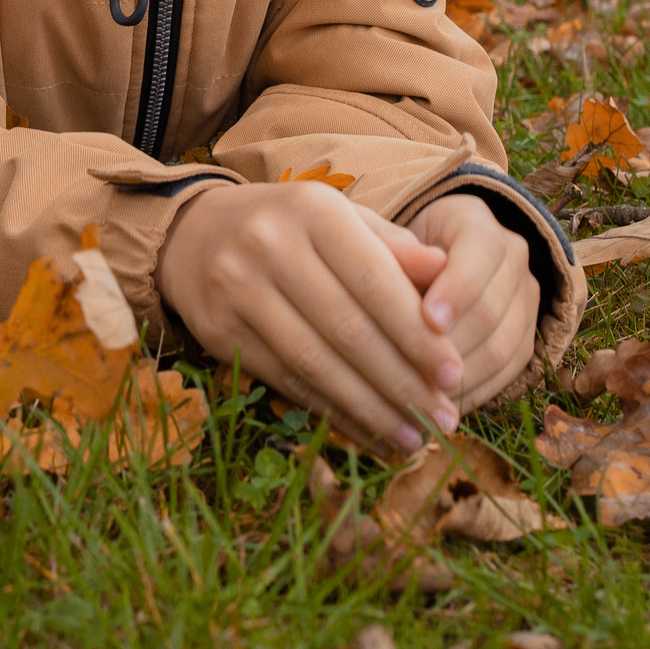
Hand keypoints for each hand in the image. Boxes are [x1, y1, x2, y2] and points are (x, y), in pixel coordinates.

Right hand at [154, 180, 463, 452]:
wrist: (194, 234)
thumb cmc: (290, 227)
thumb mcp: (341, 218)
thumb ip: (393, 246)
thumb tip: (446, 271)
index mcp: (313, 210)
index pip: (374, 281)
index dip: (417, 334)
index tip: (455, 374)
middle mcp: (270, 246)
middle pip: (347, 328)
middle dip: (401, 381)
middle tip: (443, 418)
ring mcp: (238, 290)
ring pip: (315, 362)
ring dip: (369, 408)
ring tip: (412, 437)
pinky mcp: (219, 332)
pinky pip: (286, 380)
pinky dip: (331, 411)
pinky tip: (367, 432)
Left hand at [405, 193, 541, 408]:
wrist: (419, 261)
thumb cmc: (390, 249)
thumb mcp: (381, 238)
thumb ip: (394, 251)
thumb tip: (423, 267)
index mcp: (474, 220)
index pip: (479, 252)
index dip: (456, 290)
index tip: (426, 321)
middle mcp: (512, 255)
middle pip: (492, 308)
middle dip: (453, 345)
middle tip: (416, 374)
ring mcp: (525, 297)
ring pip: (504, 346)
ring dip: (463, 377)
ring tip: (425, 398)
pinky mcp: (527, 335)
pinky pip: (509, 371)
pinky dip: (475, 392)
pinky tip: (442, 406)